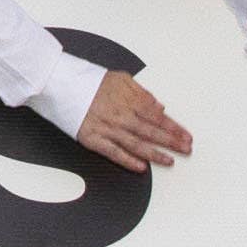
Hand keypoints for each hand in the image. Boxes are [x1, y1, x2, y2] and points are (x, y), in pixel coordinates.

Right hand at [73, 74, 195, 170]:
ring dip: (155, 154)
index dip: (174, 128)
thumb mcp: (120, 78)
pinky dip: (128, 161)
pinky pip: (114, 152)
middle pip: (152, 131)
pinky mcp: (93, 138)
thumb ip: (142, 93)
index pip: (158, 117)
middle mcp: (120, 115)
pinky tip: (141, 167)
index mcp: (128, 100)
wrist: (60, 83)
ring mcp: (107, 128)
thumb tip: (159, 107)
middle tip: (186, 149)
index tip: (186, 136)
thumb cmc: (89, 80)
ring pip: (136, 144)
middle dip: (171, 142)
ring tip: (169, 161)